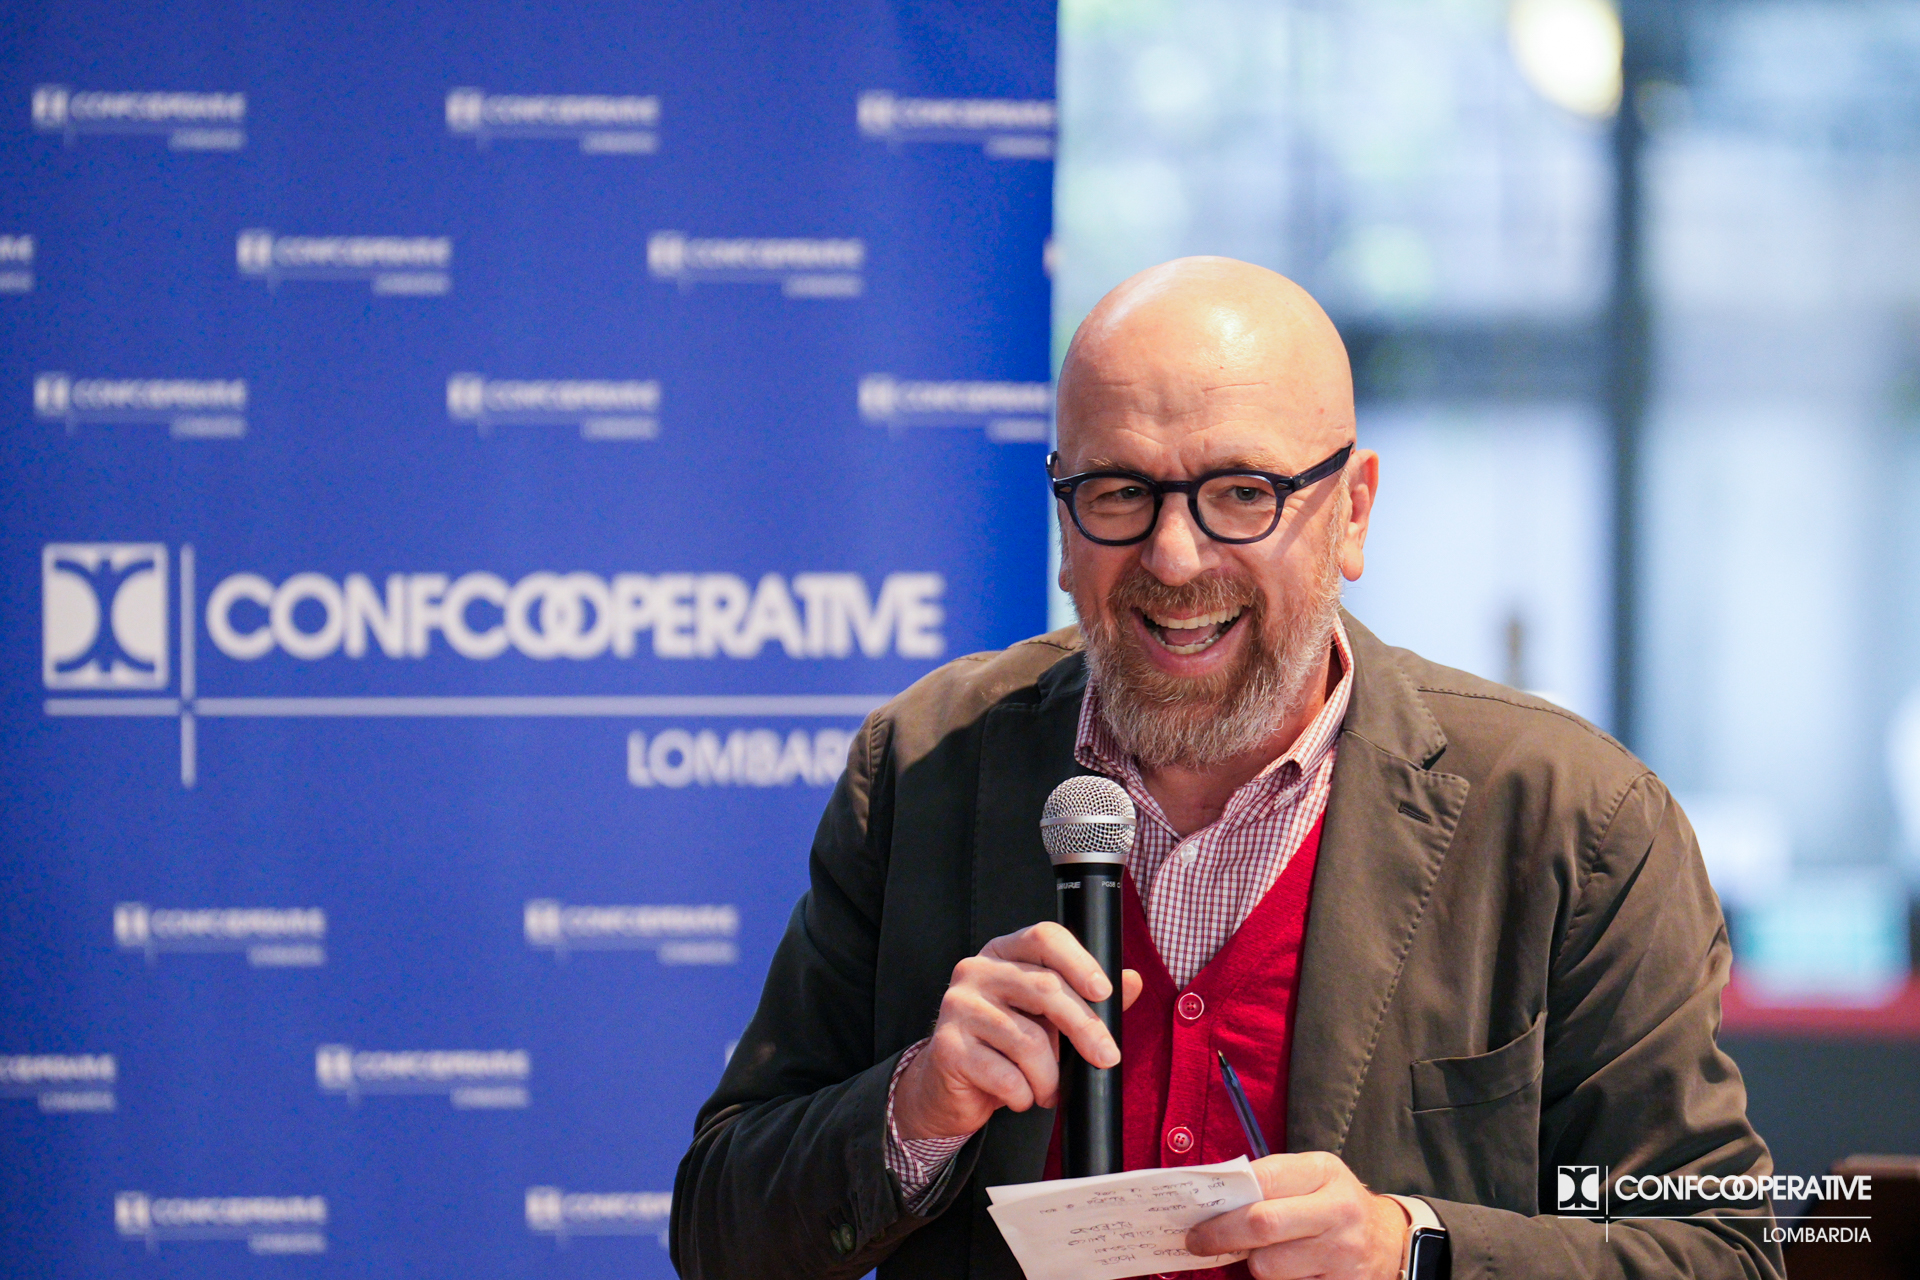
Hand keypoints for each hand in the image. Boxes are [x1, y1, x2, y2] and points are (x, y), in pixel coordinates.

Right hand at [893, 921, 1143, 1140]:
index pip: (1044, 937)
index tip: (1105, 992)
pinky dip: (1024, 1095)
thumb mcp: (1048, 1018)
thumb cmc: (1004, 1047)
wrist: (952, 1088)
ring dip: (1049, 1076)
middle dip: (1084, 1027)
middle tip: (1106, 1058)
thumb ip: (1087, 999)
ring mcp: (957, 1006)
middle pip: (1044, 987)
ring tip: (1050, 1090)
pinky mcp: (948, 1047)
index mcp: (1003, 953)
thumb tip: (1133, 980)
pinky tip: (1020, 1097)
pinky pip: (1005, 1075)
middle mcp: (976, 970)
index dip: (1079, 961)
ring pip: (1027, 1039)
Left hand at [1185, 1152, 1408, 1279]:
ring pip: (1269, 1266)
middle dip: (1220, 1236)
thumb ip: (1271, 1182)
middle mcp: (1337, 1210)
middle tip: (1197, 1242)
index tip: (1197, 1214)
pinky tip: (1285, 1269)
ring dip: (1253, 1264)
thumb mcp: (1313, 1178)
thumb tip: (1214, 1198)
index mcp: (1324, 1172)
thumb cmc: (1335, 1204)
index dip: (1225, 1198)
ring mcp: (1342, 1253)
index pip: (1264, 1179)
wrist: (1389, 1241)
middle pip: (1262, 1225)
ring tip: (1259, 1254)